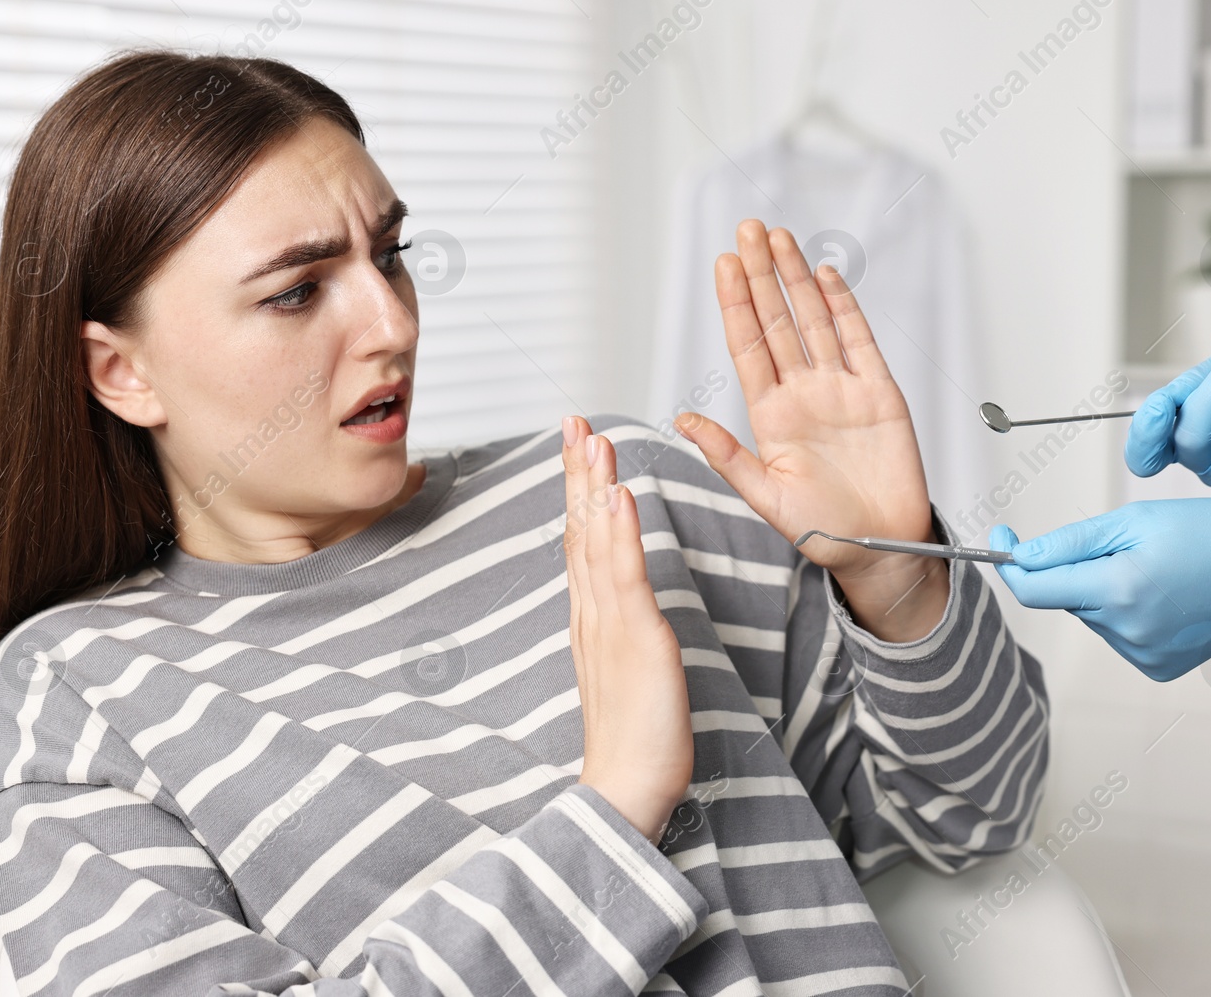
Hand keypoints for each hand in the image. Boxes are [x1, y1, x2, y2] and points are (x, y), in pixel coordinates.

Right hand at [561, 415, 693, 842]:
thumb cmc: (634, 737)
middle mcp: (592, 612)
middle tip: (576, 422)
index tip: (580, 448)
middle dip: (578, 472)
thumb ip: (619, 629)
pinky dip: (620, 532)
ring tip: (593, 439)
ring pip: (597, 541)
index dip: (581, 491)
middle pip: (581, 529)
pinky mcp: (634, 638)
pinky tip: (618, 496)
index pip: (583, 541)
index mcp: (592, 617)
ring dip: (595, 486)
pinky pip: (624, 575)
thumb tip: (620, 600)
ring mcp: (609, 623)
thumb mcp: (626, 668)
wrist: (625, 788)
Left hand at [674, 220, 945, 641]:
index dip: (736, 303)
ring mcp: (842, 390)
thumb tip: (681, 418)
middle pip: (778, 321)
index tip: (724, 263)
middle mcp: (803, 394)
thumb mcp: (764, 496)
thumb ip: (726, 455)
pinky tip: (827, 276)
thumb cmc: (823, 531)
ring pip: (815, 321)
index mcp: (770, 416)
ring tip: (780, 238)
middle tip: (748, 229)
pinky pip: (860, 342)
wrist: (881, 549)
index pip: (748, 345)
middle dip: (763, 274)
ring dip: (797, 279)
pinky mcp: (880, 394)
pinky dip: (844, 307)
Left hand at [988, 499, 1210, 680]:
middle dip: (1074, 567)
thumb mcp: (1136, 519)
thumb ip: (1070, 541)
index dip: (1009, 560)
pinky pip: (1116, 631)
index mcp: (1118, 590)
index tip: (1001, 534)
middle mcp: (1126, 631)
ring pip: (1090, 613)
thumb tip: (1017, 555)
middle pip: (1064, 596)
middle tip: (1121, 543)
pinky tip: (1164, 594)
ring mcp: (1142, 655)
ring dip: (1102, 588)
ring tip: (1154, 568)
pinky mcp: (1156, 667)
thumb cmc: (1210, 532)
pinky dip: (1124, 610)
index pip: (1032, 587)